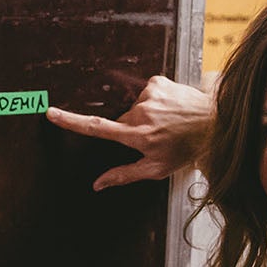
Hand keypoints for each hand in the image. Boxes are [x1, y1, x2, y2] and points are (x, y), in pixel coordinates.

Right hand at [45, 74, 212, 189]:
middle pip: (121, 121)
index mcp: (135, 135)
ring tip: (168, 122)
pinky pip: (147, 92)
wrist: (216, 124)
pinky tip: (171, 108)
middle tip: (156, 136)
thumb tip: (97, 185)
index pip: (96, 128)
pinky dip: (155, 100)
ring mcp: (149, 95)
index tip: (51, 113)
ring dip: (146, 114)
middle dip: (132, 129)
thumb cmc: (185, 150)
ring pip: (135, 107)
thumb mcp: (156, 169)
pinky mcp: (157, 82)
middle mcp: (140, 113)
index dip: (71, 121)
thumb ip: (123, 175)